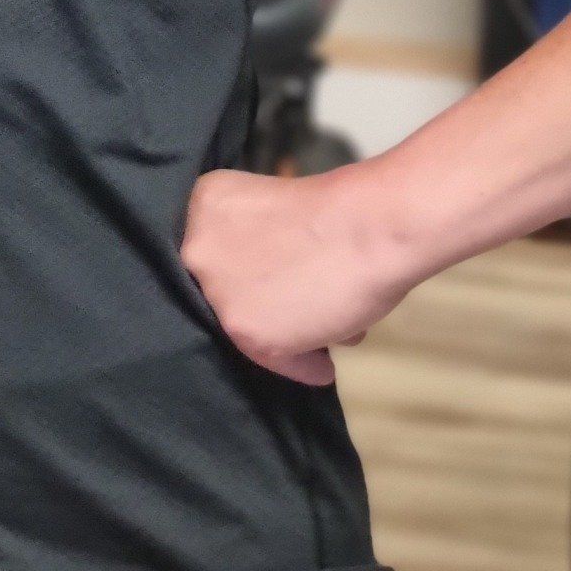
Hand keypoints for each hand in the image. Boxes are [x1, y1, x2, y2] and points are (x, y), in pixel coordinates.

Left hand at [178, 164, 413, 385]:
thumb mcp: (279, 210)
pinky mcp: (243, 329)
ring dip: (289, 334)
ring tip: (329, 331)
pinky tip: (323, 366)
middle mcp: (197, 248)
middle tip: (305, 309)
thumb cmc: (343, 210)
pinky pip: (273, 359)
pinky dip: (302, 364)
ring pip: (250, 326)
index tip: (277, 284)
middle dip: (269, 303)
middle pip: (229, 291)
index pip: (219, 253)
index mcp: (206, 205)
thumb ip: (259, 242)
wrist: (373, 225)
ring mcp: (217, 290)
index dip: (250, 274)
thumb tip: (268, 286)